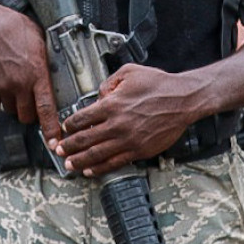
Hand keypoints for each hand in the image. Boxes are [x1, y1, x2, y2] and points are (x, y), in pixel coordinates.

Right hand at [0, 0, 58, 139]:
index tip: (55, 143)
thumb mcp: (38, 39)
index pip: (47, 108)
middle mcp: (19, 83)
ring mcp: (0, 87)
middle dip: (30, 112)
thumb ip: (46, 60)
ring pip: (10, 111)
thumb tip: (57, 73)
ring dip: (13, 104)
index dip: (52, 129)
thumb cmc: (10, 26)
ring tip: (12, 82)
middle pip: (27, 116)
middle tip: (29, 97)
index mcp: (37, 72)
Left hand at [54, 64, 201, 174]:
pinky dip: (99, 168)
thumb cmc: (160, 85)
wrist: (183, 100)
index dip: (69, 125)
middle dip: (68, 146)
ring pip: (96, 154)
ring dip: (79, 161)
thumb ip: (109, 82)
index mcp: (112, 104)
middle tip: (59, 150)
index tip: (64, 128)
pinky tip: (90, 170)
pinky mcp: (139, 151)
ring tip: (69, 165)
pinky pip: (114, 162)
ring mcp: (128, 140)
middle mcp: (117, 124)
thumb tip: (99, 94)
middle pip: (84, 139)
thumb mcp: (130, 72)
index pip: (82, 118)